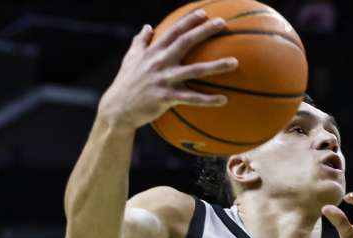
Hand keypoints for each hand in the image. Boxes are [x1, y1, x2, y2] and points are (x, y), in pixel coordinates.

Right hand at [98, 12, 238, 129]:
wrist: (117, 109)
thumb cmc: (126, 83)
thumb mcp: (130, 59)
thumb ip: (140, 42)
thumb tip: (147, 26)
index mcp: (152, 52)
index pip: (173, 31)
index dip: (189, 21)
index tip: (204, 13)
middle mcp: (159, 62)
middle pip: (185, 42)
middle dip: (204, 31)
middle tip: (223, 24)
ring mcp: (163, 80)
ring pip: (194, 70)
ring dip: (216, 66)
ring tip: (235, 63)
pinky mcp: (166, 98)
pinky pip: (191, 98)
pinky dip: (208, 99)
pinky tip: (224, 99)